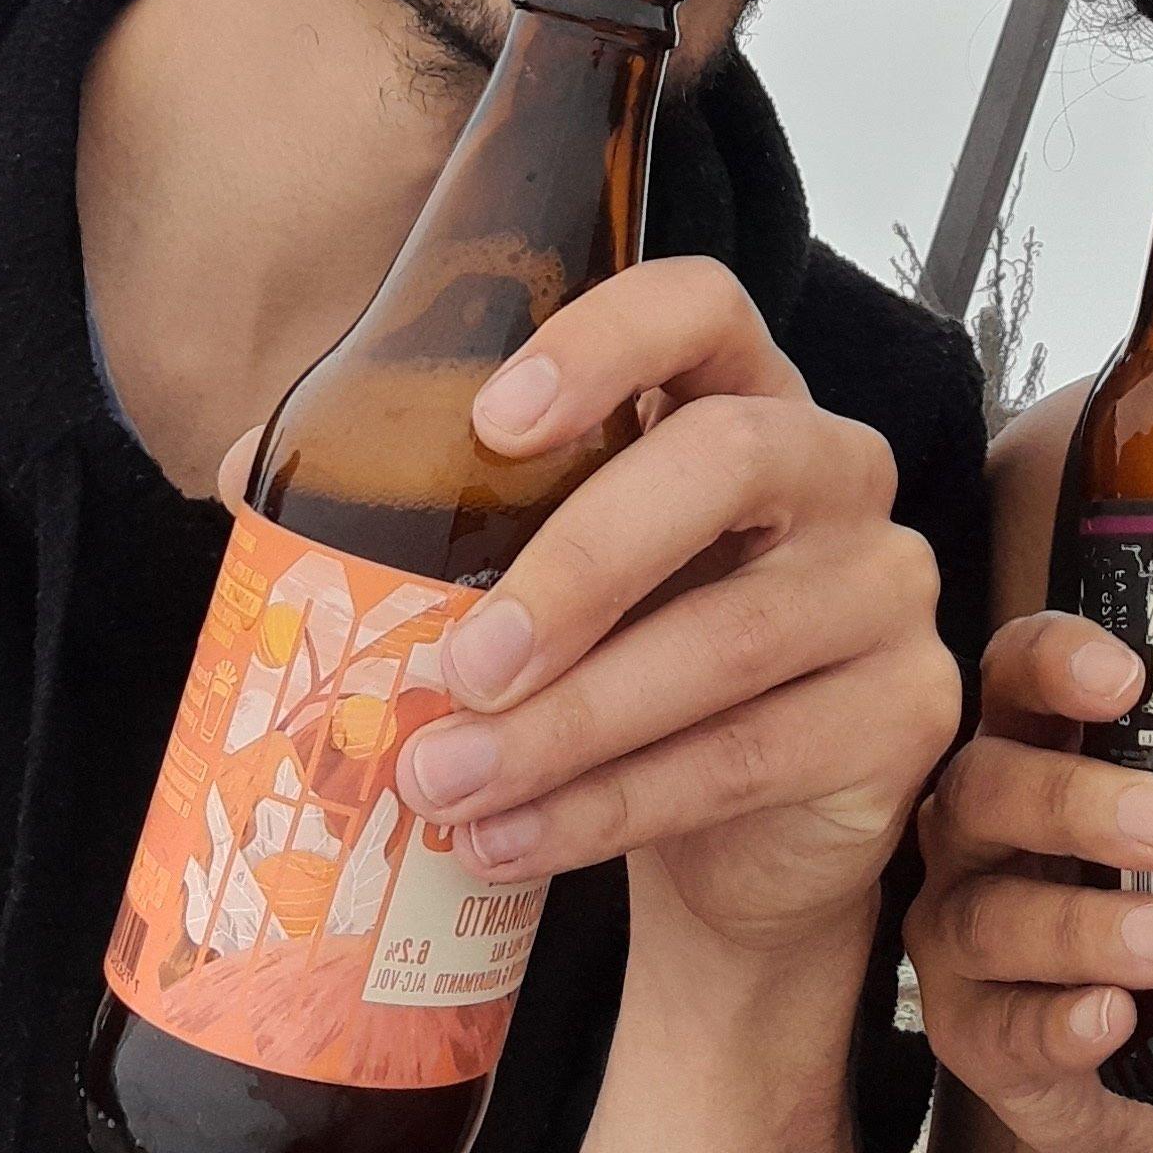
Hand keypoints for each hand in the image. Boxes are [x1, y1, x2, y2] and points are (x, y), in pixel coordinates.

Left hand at [351, 256, 958, 961]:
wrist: (736, 847)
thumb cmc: (624, 668)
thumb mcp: (530, 578)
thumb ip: (417, 514)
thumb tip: (246, 469)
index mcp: (740, 395)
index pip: (703, 305)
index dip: (609, 337)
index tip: (496, 417)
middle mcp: (835, 469)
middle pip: (730, 458)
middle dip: (580, 562)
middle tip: (459, 664)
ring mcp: (886, 587)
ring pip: (731, 636)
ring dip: (570, 722)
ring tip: (444, 782)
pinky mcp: (906, 711)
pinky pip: (750, 752)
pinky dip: (612, 804)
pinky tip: (511, 837)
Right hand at [909, 610, 1152, 1152]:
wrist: (1128, 1097)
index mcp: (1044, 752)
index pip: (1019, 674)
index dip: (1058, 659)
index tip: (1130, 673)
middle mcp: (983, 831)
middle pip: (992, 784)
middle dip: (1081, 797)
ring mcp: (964, 931)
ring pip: (992, 908)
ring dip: (1089, 922)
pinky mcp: (973, 1032)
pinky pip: (1002, 1023)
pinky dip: (1058, 1019)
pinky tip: (1112, 1018)